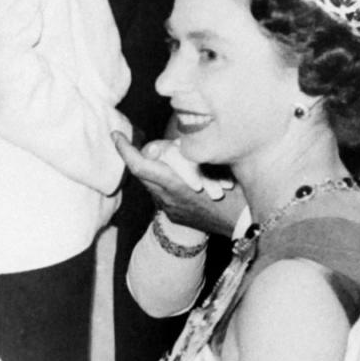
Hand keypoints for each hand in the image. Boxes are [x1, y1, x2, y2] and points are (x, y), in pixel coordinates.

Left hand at [114, 133, 244, 236]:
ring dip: (156, 169)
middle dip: (143, 155)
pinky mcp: (173, 216)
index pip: (140, 166)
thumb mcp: (215, 166)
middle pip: (142, 172)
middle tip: (157, 144)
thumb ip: (191, 154)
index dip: (125, 150)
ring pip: (152, 183)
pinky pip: (161, 193)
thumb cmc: (235, 191)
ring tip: (173, 160)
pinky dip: (165, 180)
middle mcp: (168, 199)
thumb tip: (175, 144)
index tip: (115, 136)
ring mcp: (169, 209)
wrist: (243, 225)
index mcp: (176, 185)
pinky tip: (180, 177)